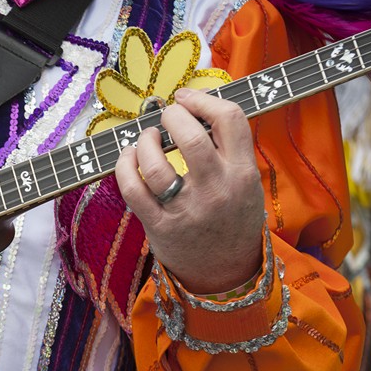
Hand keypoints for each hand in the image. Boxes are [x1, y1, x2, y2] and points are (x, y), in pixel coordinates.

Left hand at [115, 88, 265, 293]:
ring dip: (145, 141)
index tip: (186, 97)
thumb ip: (229, 150)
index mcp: (243, 173)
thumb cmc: (231, 219)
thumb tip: (197, 106)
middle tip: (167, 116)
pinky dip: (124, 166)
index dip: (204, 99)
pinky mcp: (159, 226)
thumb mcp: (246, 184)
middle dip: (172, 115)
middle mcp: (216, 190)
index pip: (230, 119)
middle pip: (190, 136)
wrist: (225, 273)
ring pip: (155, 163)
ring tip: (147, 138)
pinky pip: (132, 189)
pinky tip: (127, 157)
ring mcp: (186, 210)